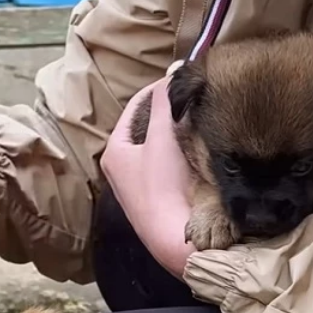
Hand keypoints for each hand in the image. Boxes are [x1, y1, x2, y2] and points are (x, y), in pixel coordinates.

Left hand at [100, 60, 195, 278]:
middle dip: (169, 111)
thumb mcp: (163, 138)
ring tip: (198, 120)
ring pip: (159, 146)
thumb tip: (171, 72)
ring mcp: (139, 186)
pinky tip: (198, 150)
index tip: (181, 81)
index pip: (136, 106)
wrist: (176, 240)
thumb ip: (165, 102)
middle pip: (147, 126)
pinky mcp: (157, 199)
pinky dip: (181, 152)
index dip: (159, 90)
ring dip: (176, 132)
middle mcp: (120, 169)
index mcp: (114, 152)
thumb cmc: (163, 188)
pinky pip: (169, 164)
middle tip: (193, 99)